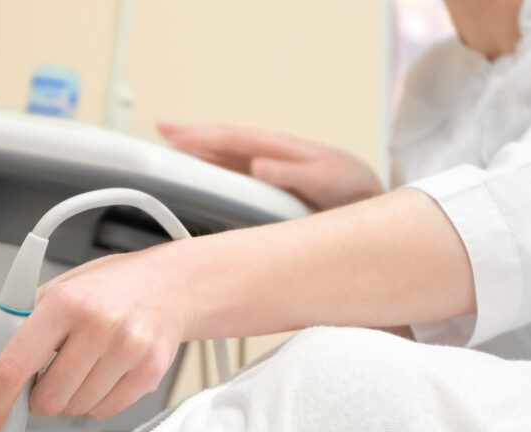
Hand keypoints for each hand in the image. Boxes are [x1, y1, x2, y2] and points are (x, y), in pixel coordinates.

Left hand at [0, 245, 190, 431]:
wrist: (170, 285)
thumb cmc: (103, 290)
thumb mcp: (46, 295)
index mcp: (63, 302)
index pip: (14, 366)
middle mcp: (98, 324)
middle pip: (46, 399)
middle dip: (38, 397)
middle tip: (50, 372)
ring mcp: (128, 349)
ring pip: (74, 409)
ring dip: (68, 399)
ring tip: (82, 366)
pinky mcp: (150, 372)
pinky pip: (104, 412)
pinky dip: (95, 402)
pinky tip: (103, 372)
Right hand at [158, 122, 383, 211]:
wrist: (371, 202)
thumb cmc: (354, 189)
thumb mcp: (326, 181)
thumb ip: (292, 173)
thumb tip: (256, 164)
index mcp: (279, 149)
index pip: (231, 138)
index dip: (200, 135)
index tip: (172, 134)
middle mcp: (269, 156)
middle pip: (222, 142)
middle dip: (191, 134)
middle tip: (159, 129)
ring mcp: (268, 170)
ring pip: (225, 157)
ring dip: (198, 151)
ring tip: (170, 149)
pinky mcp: (270, 188)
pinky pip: (234, 175)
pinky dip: (212, 171)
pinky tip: (200, 175)